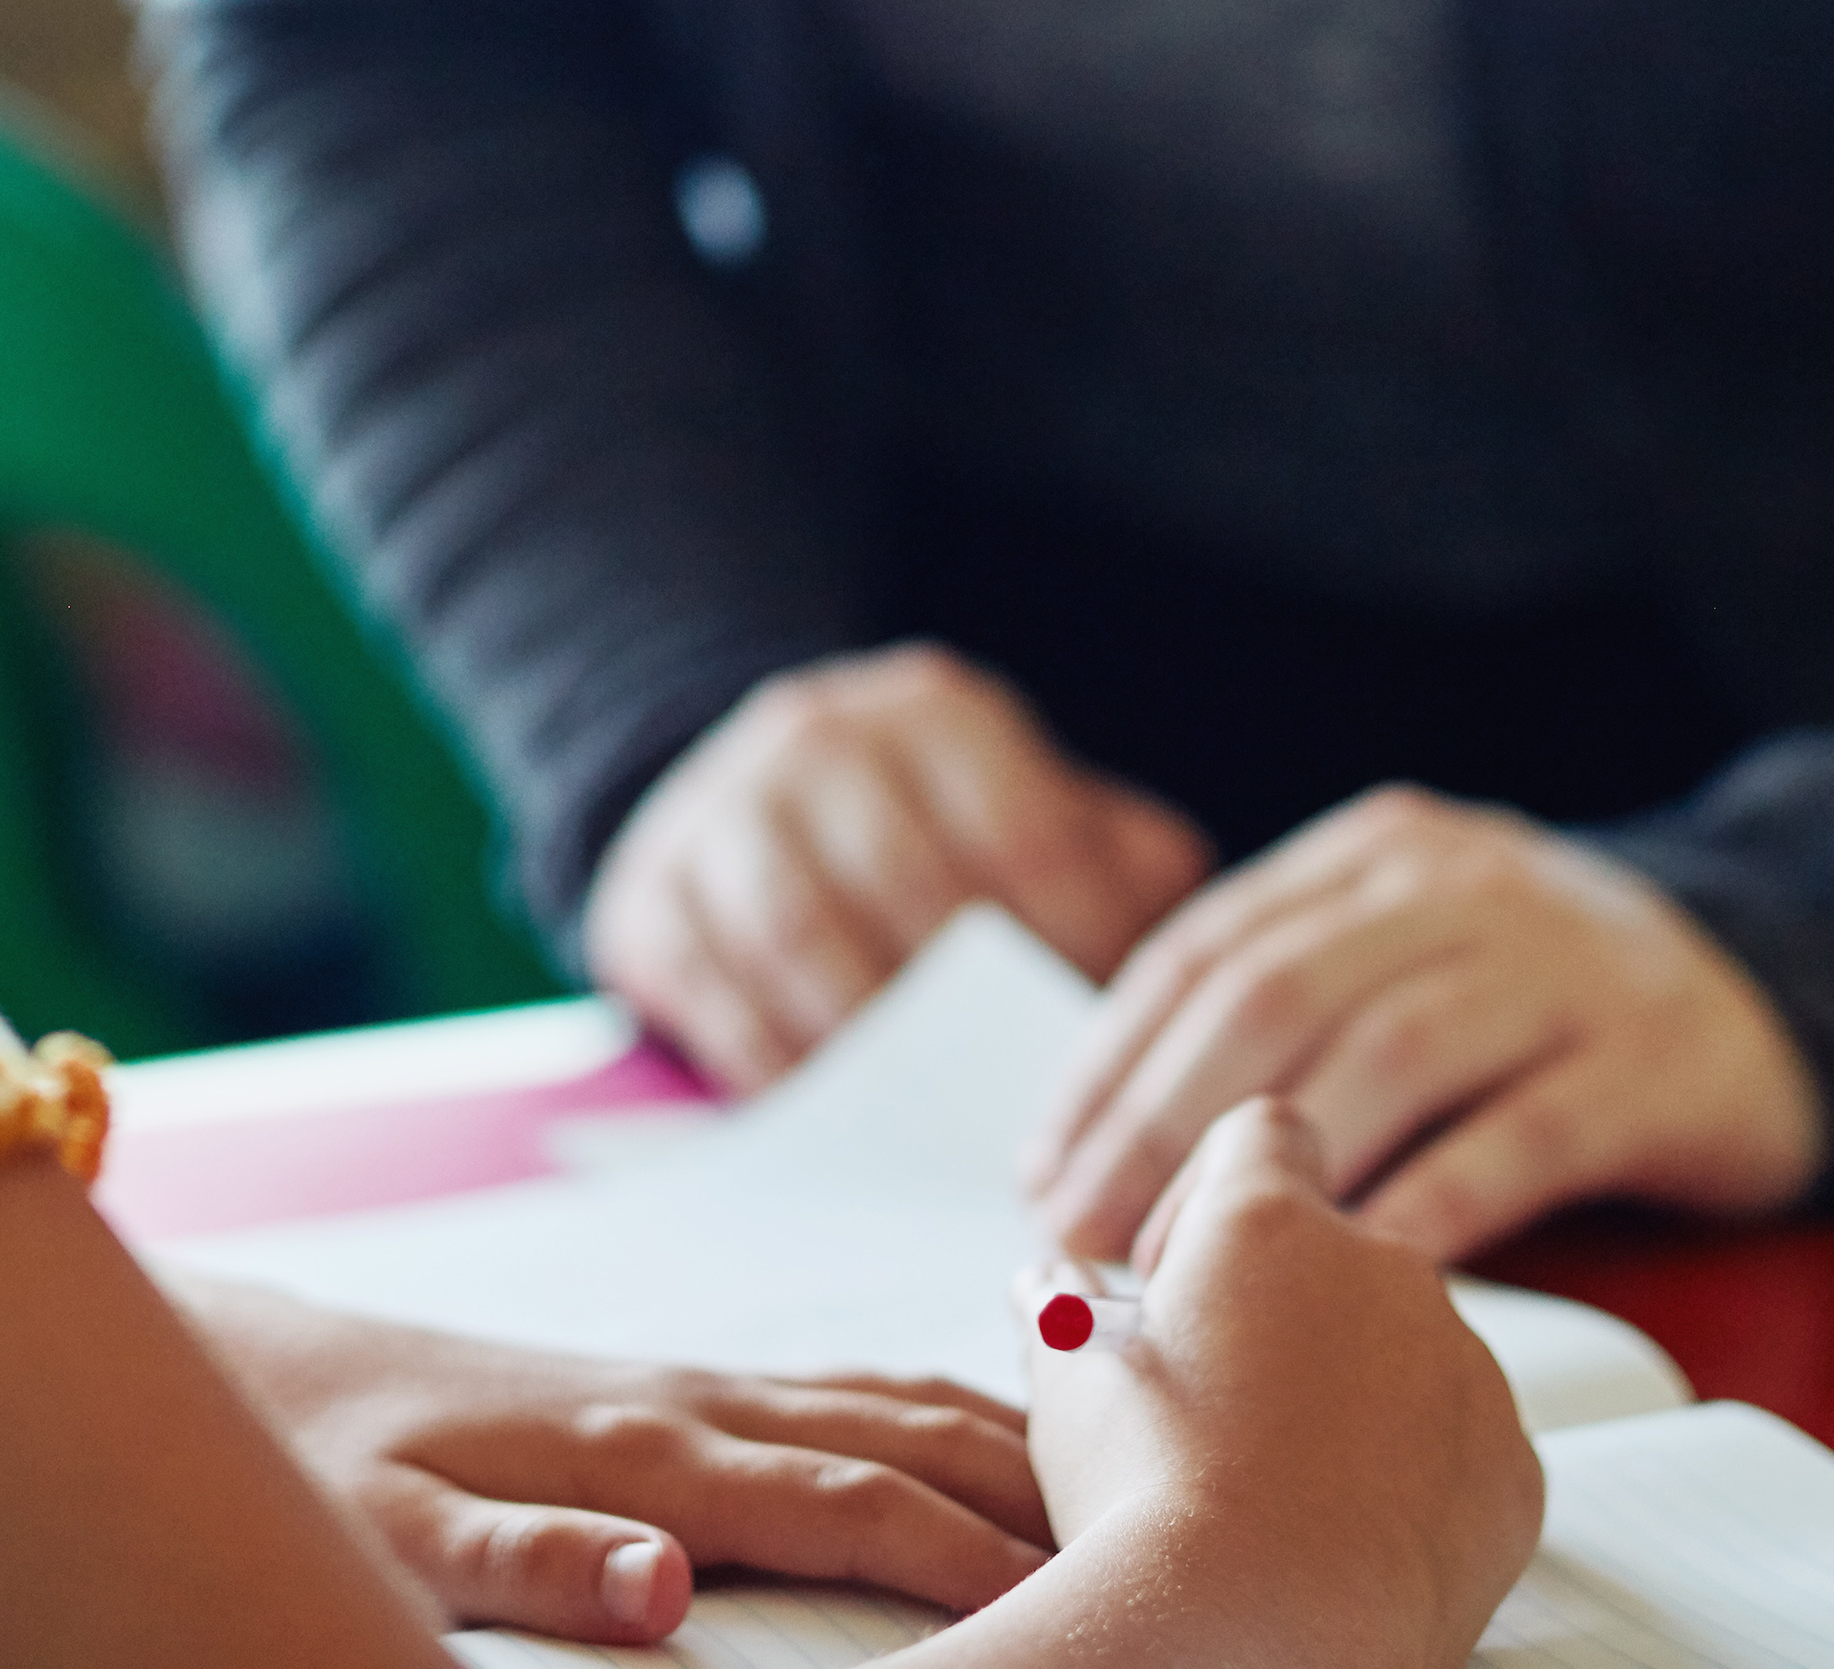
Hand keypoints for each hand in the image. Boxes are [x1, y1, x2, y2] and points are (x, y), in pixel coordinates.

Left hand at [175, 1280, 1047, 1645]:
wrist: (270, 1367)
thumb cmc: (332, 1461)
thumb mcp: (396, 1534)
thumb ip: (532, 1564)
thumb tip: (660, 1584)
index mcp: (653, 1450)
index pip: (858, 1505)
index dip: (979, 1558)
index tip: (1090, 1601)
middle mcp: (699, 1402)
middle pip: (913, 1436)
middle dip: (1041, 1490)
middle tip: (1173, 1545)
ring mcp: (701, 1384)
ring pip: (900, 1396)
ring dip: (1015, 1436)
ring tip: (1134, 1482)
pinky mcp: (685, 1384)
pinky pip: (854, 1386)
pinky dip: (950, 1403)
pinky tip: (1000, 1426)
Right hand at [582, 646, 1212, 1087]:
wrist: (745, 789)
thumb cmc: (925, 820)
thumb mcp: (1020, 797)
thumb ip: (1113, 858)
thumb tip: (1183, 965)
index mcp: (938, 712)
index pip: (1026, 834)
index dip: (1074, 948)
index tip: (1105, 1044)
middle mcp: (821, 735)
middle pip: (911, 889)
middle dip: (975, 1014)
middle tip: (1026, 1111)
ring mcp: (723, 808)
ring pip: (801, 937)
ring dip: (872, 1042)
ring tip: (930, 1121)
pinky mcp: (650, 891)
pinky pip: (718, 993)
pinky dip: (778, 1062)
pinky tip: (836, 1111)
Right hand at [1009, 1101, 1541, 1667]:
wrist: (1257, 1631)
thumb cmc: (1148, 1498)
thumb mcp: (1068, 1381)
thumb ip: (1065, 1308)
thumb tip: (1049, 1285)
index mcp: (1274, 1223)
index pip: (1267, 1134)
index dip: (1213, 1190)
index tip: (1176, 1277)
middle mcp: (1387, 1271)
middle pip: (1338, 1253)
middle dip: (1281, 1308)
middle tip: (1213, 1402)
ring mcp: (1464, 1369)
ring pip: (1408, 1349)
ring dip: (1352, 1391)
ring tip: (1279, 1484)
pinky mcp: (1511, 1471)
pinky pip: (1463, 1446)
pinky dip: (1416, 1476)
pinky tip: (1348, 1534)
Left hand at [1028, 786, 1825, 1264]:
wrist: (1775, 994)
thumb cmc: (1542, 1007)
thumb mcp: (1414, 960)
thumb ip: (1292, 1014)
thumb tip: (1110, 1143)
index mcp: (1379, 854)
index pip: (1208, 945)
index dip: (1114, 1060)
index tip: (1043, 1167)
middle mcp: (1464, 885)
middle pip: (1277, 994)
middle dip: (1163, 1121)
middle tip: (1088, 1234)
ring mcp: (1565, 964)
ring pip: (1390, 1058)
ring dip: (1281, 1175)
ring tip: (1199, 1274)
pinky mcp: (1651, 1060)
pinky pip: (1520, 1138)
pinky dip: (1432, 1207)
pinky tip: (1360, 1276)